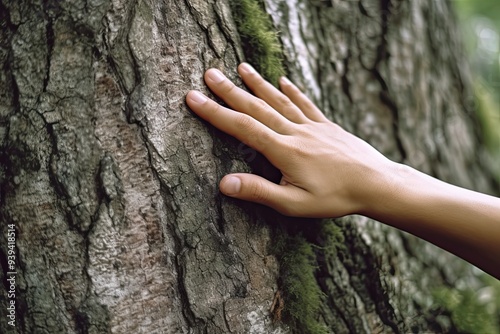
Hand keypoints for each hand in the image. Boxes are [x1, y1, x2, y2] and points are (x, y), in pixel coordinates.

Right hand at [186, 63, 395, 217]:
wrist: (376, 184)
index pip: (242, 127)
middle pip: (257, 107)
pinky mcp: (326, 126)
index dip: (215, 113)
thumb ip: (259, 192)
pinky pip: (305, 104)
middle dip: (230, 91)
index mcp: (284, 151)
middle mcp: (295, 132)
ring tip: (241, 67)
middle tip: (209, 74)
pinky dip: (292, 91)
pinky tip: (284, 80)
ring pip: (279, 100)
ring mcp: (312, 126)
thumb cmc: (335, 198)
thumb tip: (224, 183)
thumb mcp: (294, 204)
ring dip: (258, 83)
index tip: (194, 98)